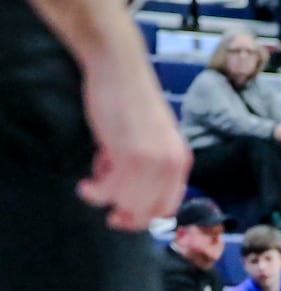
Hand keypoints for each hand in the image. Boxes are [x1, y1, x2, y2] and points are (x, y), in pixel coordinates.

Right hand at [77, 49, 190, 230]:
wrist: (119, 69)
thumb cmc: (129, 100)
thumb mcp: (149, 138)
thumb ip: (146, 164)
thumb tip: (127, 191)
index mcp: (180, 160)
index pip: (170, 205)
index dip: (148, 218)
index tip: (126, 218)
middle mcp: (171, 164)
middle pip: (150, 211)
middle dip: (127, 218)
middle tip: (109, 216)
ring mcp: (152, 161)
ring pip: (129, 203)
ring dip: (105, 200)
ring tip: (90, 186)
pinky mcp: (129, 154)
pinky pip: (111, 190)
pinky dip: (96, 192)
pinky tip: (87, 183)